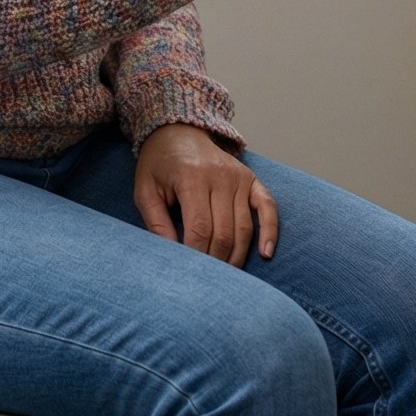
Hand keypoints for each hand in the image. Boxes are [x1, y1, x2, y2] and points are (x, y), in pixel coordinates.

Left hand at [132, 123, 277, 265]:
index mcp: (192, 177)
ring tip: (227, 279)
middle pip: (224, 232)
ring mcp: (239, 177)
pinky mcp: (251, 179)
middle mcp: (220, 176)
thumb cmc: (158, 165)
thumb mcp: (145, 191)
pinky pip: (267, 206)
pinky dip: (270, 231)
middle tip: (205, 283)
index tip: (187, 275)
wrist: (179, 132)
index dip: (195, 256)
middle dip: (215, 262)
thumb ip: (156, 224)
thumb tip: (170, 258)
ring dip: (236, 256)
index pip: (199, 228)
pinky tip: (266, 253)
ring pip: (244, 227)